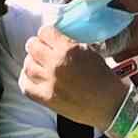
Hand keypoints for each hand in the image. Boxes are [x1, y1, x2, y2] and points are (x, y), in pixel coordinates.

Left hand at [15, 15, 133, 134]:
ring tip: (38, 65)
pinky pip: (26, 86)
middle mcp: (56, 64)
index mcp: (68, 49)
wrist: (111, 105)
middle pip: (32, 47)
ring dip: (31, 62)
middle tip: (41, 50)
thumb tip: (56, 41)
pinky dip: (27, 80)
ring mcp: (49, 82)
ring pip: (28, 65)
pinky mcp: (47, 99)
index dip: (46, 34)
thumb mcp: (90, 52)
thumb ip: (70, 45)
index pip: (45, 32)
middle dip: (36, 46)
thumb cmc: (104, 78)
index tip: (48, 37)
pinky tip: (33, 78)